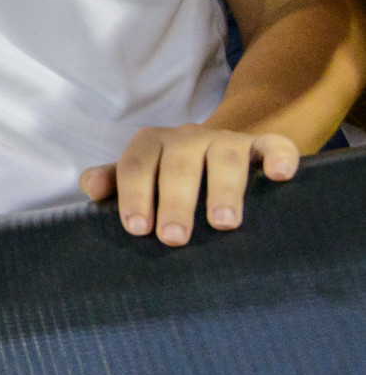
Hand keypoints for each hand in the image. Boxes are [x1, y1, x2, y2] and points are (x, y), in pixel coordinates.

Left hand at [81, 126, 299, 244]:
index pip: (136, 166)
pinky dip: (279, 157)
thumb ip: (113, 180)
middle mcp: (187, 137)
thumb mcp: (139, 175)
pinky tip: (280, 176)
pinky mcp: (261, 145)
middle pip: (178, 165)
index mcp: (151, 143)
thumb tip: (93, 188)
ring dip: (224, 190)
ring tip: (223, 224)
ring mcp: (226, 139)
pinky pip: (274, 145)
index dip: (135, 196)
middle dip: (176, 202)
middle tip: (174, 238)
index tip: (137, 228)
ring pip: (225, 158)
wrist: (215, 147)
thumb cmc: (167, 174)